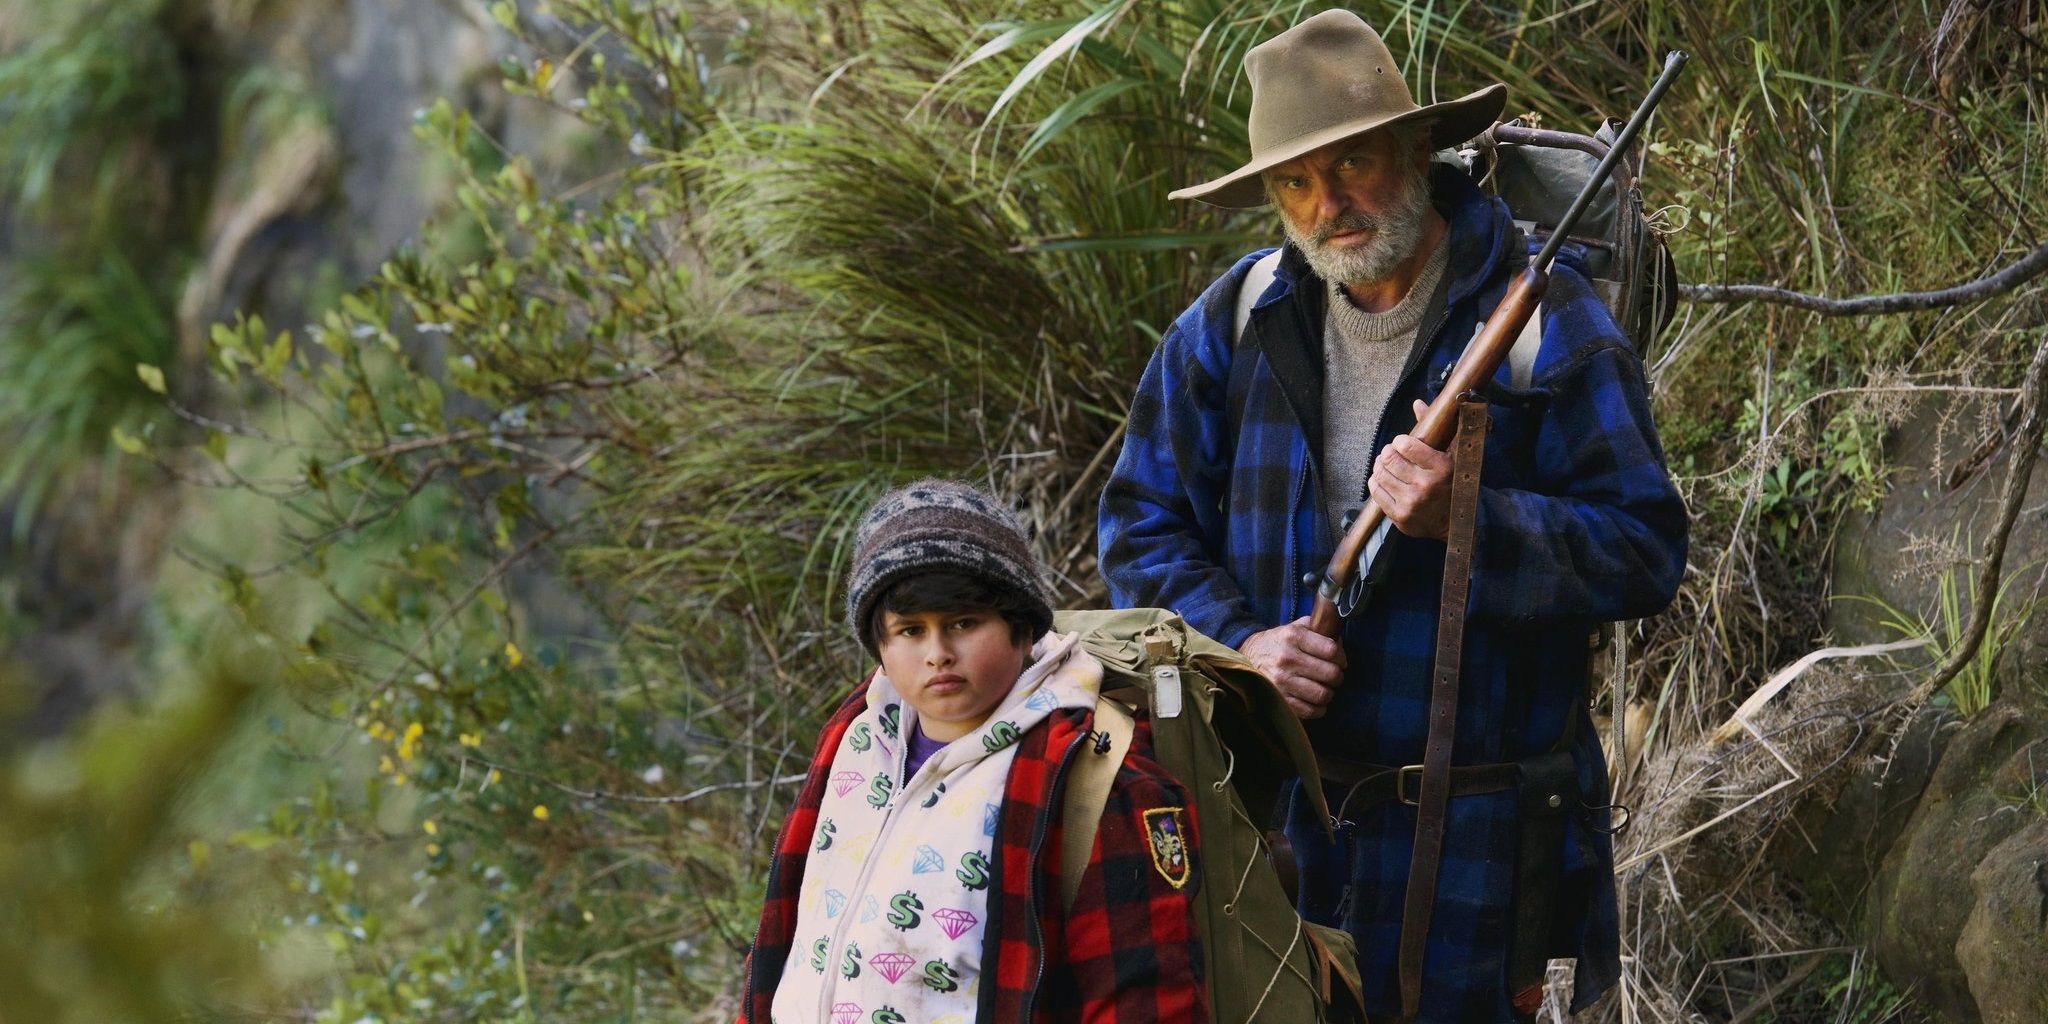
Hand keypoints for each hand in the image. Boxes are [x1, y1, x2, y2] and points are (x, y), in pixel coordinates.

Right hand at [1239, 616, 1345, 718]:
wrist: (1246, 657)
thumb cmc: (1277, 643)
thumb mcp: (1294, 627)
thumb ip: (1318, 628)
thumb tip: (1340, 641)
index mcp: (1293, 636)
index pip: (1331, 650)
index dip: (1341, 657)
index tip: (1339, 660)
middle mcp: (1287, 658)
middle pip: (1331, 673)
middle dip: (1337, 676)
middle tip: (1333, 676)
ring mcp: (1281, 680)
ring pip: (1322, 694)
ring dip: (1328, 693)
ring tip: (1323, 688)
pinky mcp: (1279, 699)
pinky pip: (1310, 711)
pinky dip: (1318, 708)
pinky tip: (1314, 701)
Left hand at [1367, 399, 1454, 540]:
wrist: (1454, 522)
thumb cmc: (1451, 483)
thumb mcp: (1452, 455)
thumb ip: (1437, 428)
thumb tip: (1417, 403)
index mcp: (1441, 467)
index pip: (1405, 445)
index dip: (1400, 441)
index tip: (1403, 444)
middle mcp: (1426, 486)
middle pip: (1389, 458)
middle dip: (1388, 452)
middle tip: (1392, 453)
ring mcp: (1411, 503)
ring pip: (1379, 474)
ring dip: (1380, 466)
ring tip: (1387, 465)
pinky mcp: (1400, 517)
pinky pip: (1376, 492)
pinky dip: (1376, 482)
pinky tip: (1383, 479)